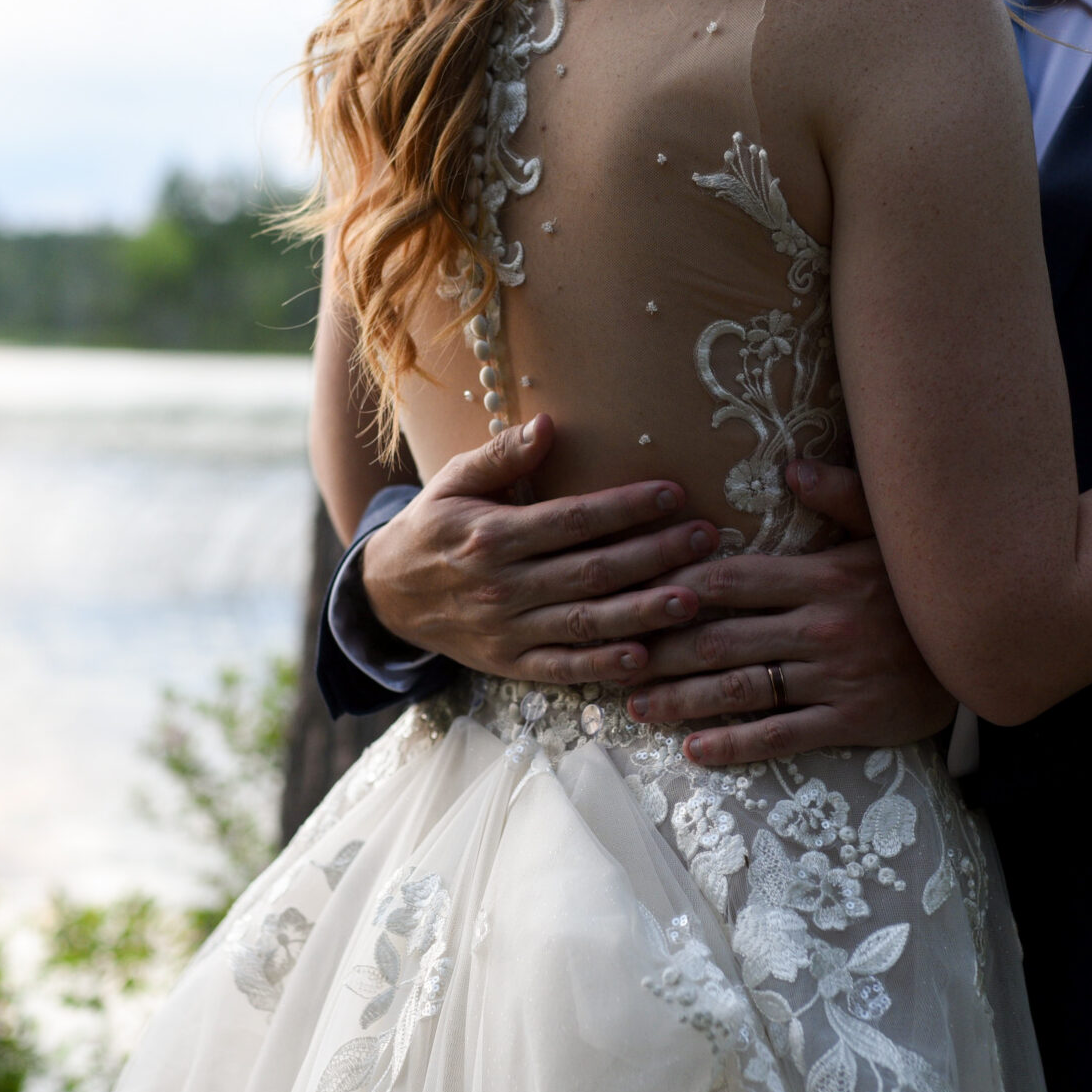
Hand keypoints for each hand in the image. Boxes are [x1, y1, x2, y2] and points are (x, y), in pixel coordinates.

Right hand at [358, 415, 720, 683]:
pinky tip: (643, 658)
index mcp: (491, 535)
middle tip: (705, 539)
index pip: (571, 520)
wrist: (387, 595)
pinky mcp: (511, 664)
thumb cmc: (433, 528)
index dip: (624, 507)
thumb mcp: (453, 482)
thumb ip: (501, 455)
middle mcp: (501, 585)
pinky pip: (562, 667)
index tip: (672, 494)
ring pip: (584, 622)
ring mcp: (507, 630)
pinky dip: (601, 666)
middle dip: (652, 555)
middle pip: (589, 571)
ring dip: (641, 613)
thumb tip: (548, 424)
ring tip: (692, 600)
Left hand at [624, 462, 956, 766]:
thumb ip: (842, 497)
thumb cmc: (926, 586)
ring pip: (742, 688)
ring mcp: (836, 676)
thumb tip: (791, 468)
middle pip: (722, 637)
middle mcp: (823, 625)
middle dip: (661, 649)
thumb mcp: (893, 531)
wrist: (993, 646)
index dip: (677, 586)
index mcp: (824, 575)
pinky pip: (782, 734)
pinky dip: (735, 745)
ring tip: (636, 705)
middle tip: (612, 657)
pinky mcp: (852, 719)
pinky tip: (694, 749)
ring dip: (683, 698)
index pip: (732, 579)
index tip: (631, 592)